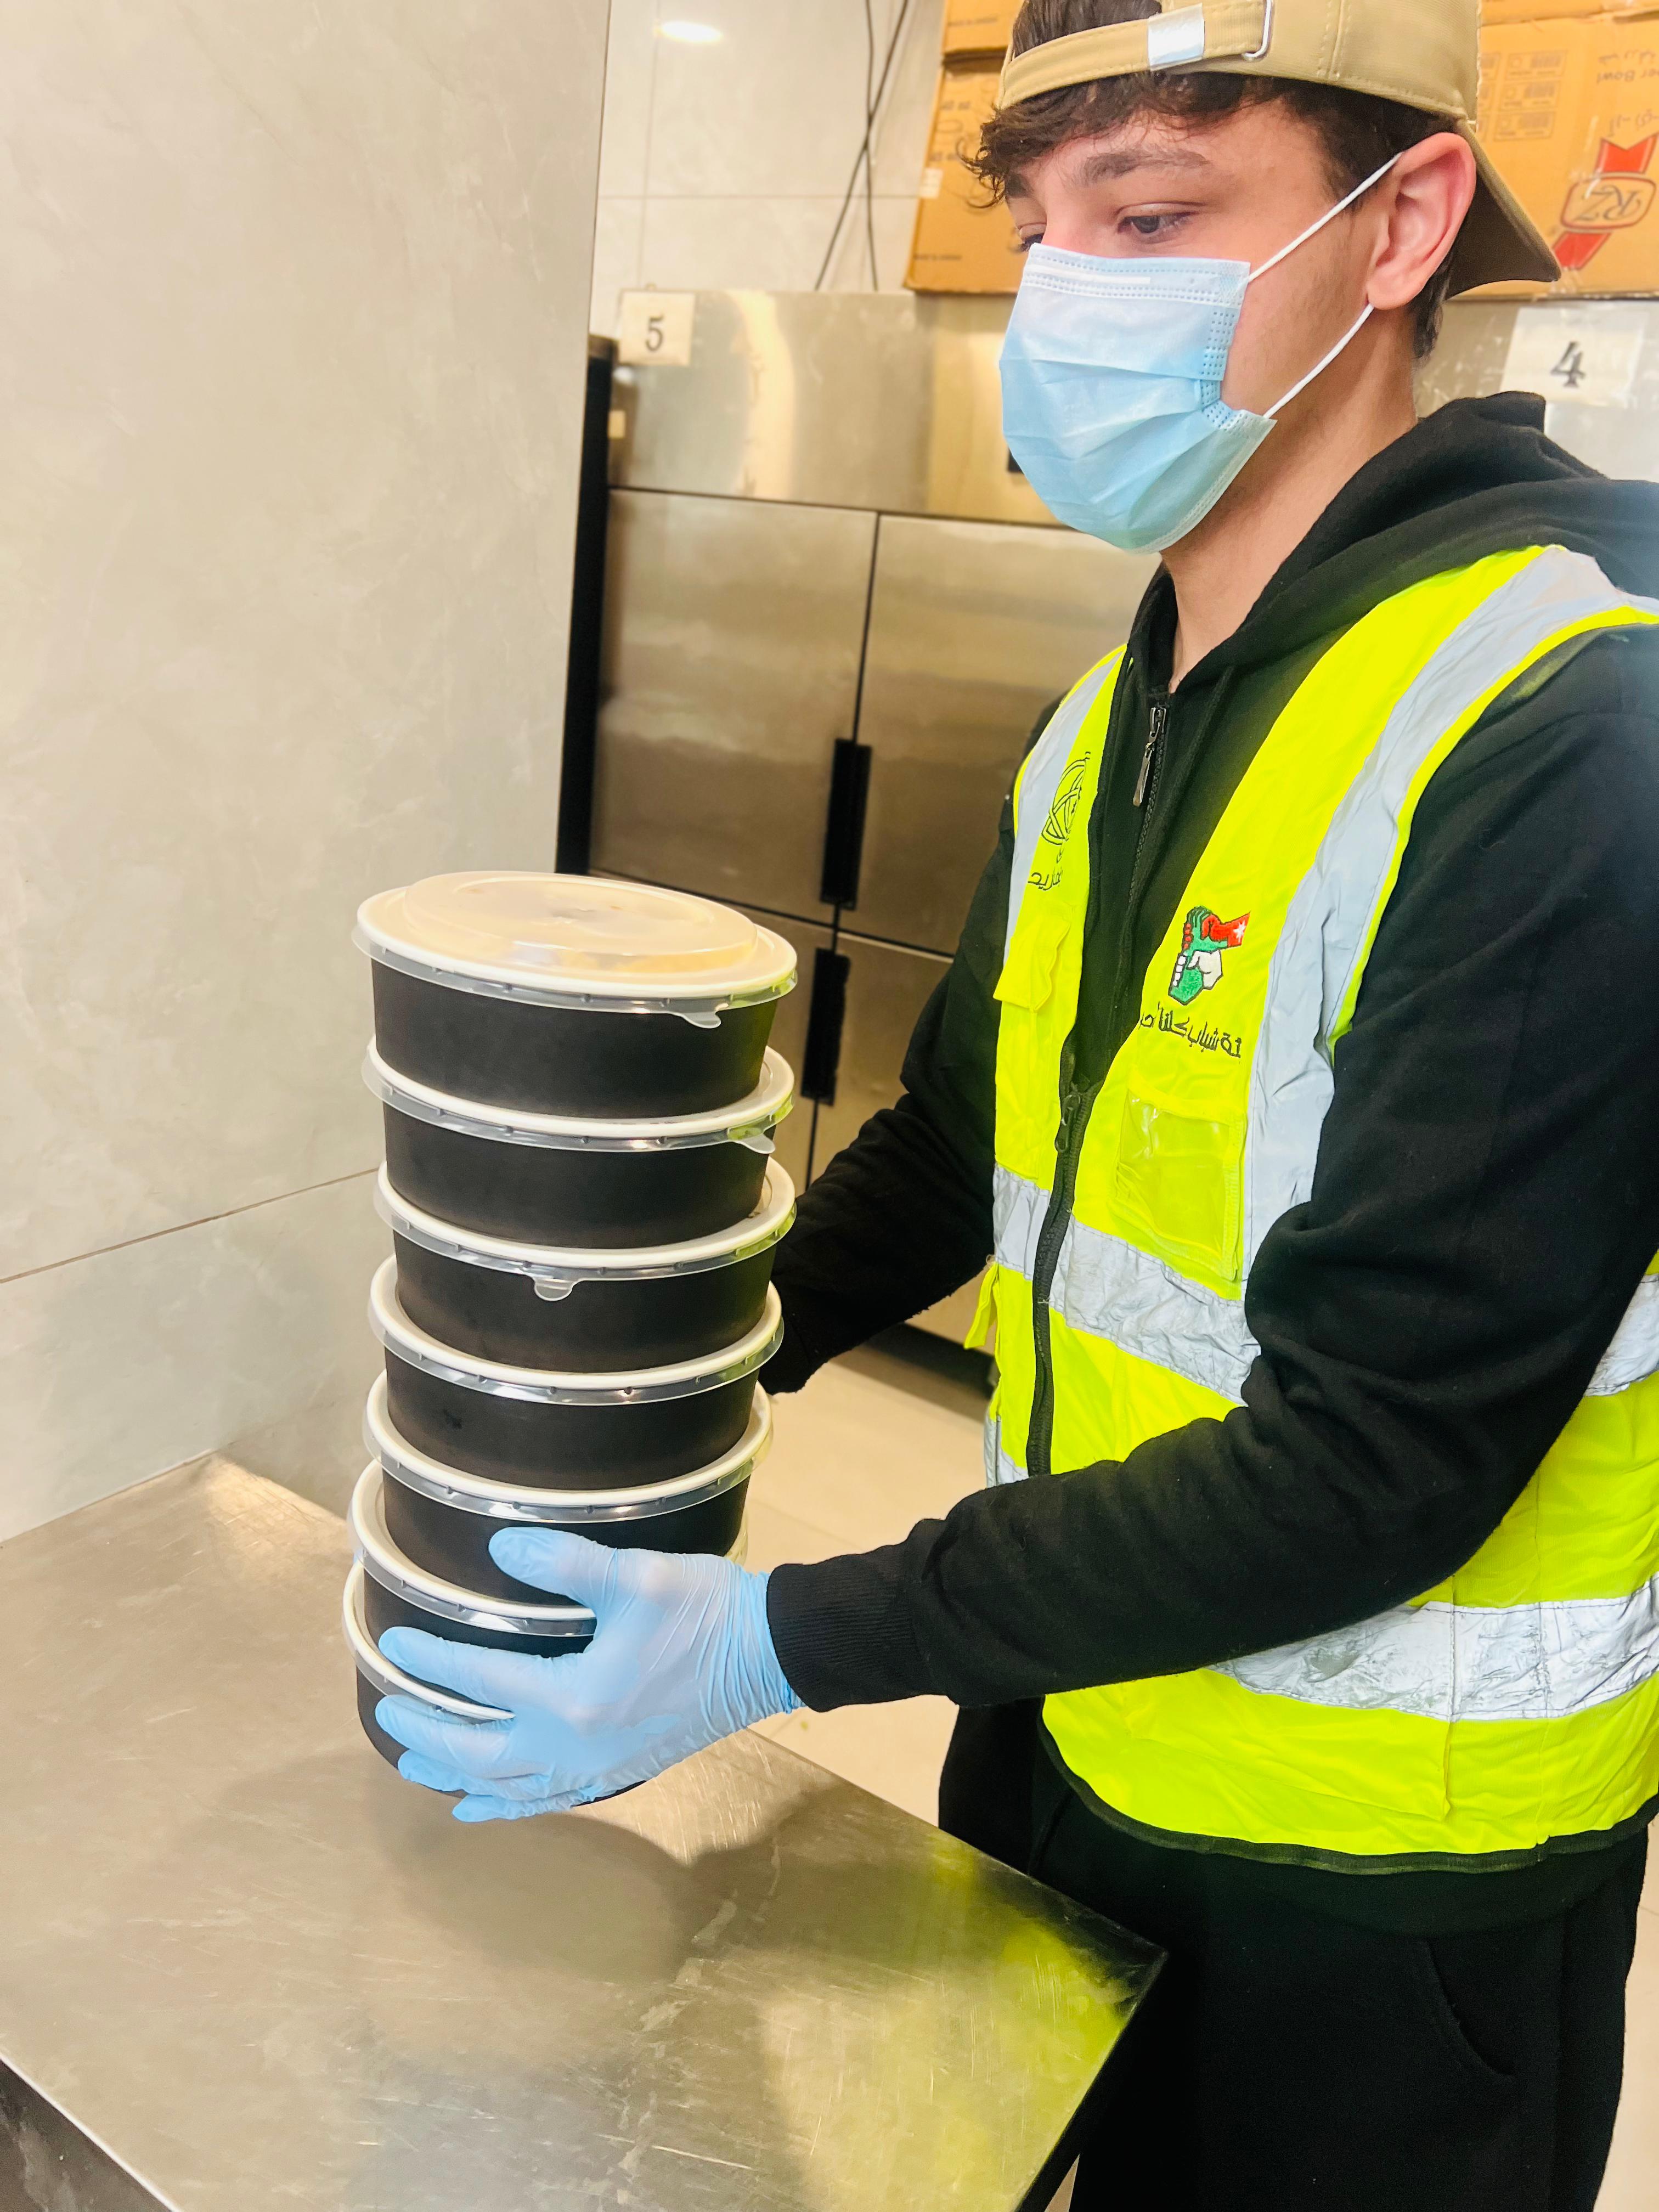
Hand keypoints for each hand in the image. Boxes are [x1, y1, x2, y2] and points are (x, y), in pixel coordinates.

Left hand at [374, 1533, 800, 1821]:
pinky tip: (484, 1804)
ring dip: (457, 1775)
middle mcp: (577, 1747)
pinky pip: (546, 1799)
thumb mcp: (633, 1576)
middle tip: (388, 1716)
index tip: (396, 1647)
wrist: (769, 1653)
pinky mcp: (619, 1771)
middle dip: (428, 1734)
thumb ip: (564, 1561)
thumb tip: (502, 1544)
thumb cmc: (704, 1610)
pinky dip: (507, 1804)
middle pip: (481, 1750)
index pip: (482, 1680)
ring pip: (508, 1785)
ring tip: (416, 1768)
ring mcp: (598, 1767)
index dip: (433, 1662)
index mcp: (574, 1699)